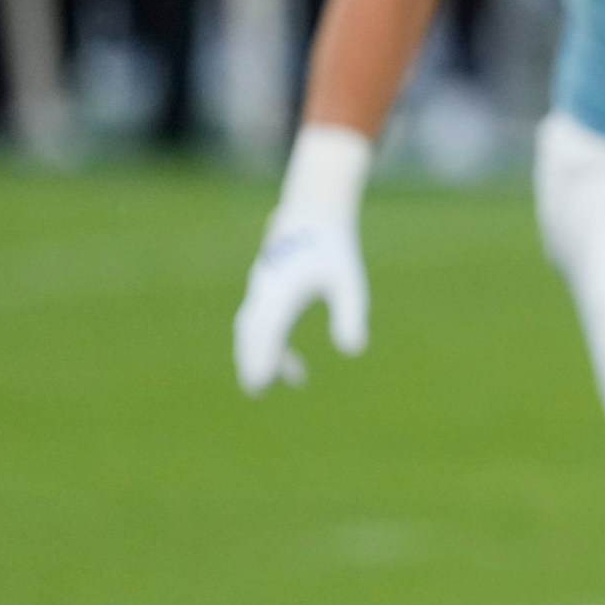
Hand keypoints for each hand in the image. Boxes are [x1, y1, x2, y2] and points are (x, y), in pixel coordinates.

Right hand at [234, 125, 373, 392]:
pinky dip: (270, 347)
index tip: (260, 382)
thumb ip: (350, 315)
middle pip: (251, 333)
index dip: (261, 356)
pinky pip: (260, 325)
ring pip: (253, 330)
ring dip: (264, 356)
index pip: (266, 329)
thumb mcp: (348, 281)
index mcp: (282, 288)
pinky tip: (294, 367)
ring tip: (296, 379)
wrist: (313, 214)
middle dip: (253, 361)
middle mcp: (265, 291)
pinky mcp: (265, 292)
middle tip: (259, 390)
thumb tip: (353, 351)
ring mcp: (261, 291)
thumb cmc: (333, 247)